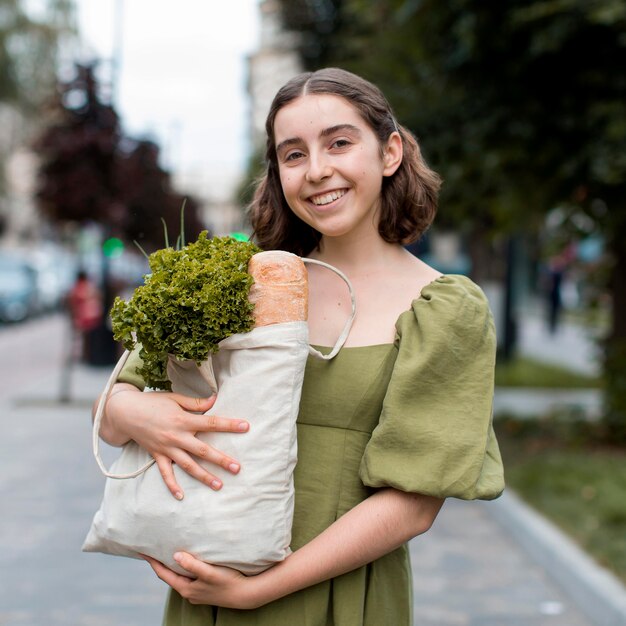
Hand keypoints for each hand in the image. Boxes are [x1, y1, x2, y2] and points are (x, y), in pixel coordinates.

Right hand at [103, 385, 249, 498]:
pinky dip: (172, 486)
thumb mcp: (175, 398)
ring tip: (219, 485)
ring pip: (188, 465)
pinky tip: (181, 497)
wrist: (125, 412)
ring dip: (204, 476)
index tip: (246, 426)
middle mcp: (176, 436)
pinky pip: (165, 474)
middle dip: (221, 459)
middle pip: (203, 450)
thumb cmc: (152, 402)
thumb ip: (195, 402)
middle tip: (238, 468)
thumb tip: (215, 399)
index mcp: (183, 420)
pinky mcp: (157, 456)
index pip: (211, 423)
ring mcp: (166, 448)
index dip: (229, 424)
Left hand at [143, 552, 260, 608]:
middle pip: (169, 576)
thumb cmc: (228, 582)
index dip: (153, 563)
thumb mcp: (209, 573)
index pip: (164, 574)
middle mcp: (189, 592)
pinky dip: (185, 567)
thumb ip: (192, 564)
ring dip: (174, 565)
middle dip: (161, 563)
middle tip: (154, 549)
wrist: (246, 594)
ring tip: (168, 551)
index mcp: (186, 588)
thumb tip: (175, 555)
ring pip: (180, 576)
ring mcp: (197, 591)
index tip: (143, 551)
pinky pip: (189, 576)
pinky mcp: (205, 588)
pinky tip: (188, 559)